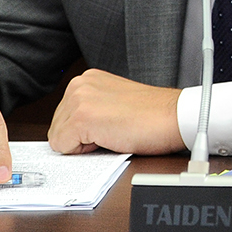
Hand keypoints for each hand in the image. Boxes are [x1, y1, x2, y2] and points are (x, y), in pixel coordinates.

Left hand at [48, 69, 184, 154]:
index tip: (107, 126)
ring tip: (113, 132)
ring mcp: (79, 100)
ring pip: (59, 139)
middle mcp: (79, 85)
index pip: (62, 117)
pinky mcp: (81, 118)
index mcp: (87, 80)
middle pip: (57, 128)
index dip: (83, 131)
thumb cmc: (153, 115)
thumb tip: (70, 133)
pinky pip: (64, 148)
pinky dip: (85, 151)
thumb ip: (90, 109)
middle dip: (80, 137)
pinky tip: (110, 137)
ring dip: (84, 143)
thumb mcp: (113, 102)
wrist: (174, 117)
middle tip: (112, 129)